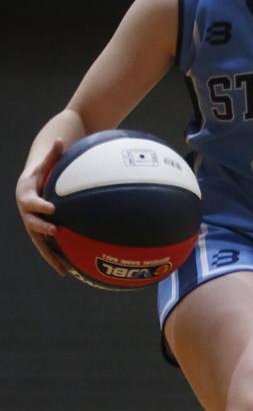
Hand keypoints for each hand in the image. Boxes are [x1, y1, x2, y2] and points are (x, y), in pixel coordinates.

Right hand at [15, 139, 67, 275]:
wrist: (32, 183)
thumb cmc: (43, 171)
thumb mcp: (47, 161)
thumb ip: (54, 153)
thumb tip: (60, 138)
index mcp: (26, 194)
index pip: (31, 202)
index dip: (40, 206)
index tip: (52, 208)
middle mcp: (26, 212)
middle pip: (31, 224)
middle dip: (42, 228)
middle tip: (56, 231)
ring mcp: (32, 224)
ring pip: (39, 242)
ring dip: (49, 255)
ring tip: (62, 268)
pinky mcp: (40, 233)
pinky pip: (47, 247)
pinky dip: (56, 258)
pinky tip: (68, 271)